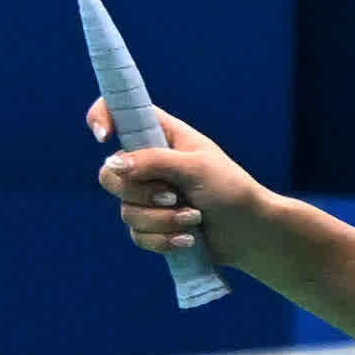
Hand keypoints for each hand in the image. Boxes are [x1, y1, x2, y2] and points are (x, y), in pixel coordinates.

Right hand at [93, 99, 292, 273]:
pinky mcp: (152, 225)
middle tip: (173, 197)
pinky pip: (137, 234)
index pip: (121, 114)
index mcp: (163, 136)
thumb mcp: (196, 167)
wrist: (251, 232)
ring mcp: (148, 196)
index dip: (103, 117)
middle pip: (110, 174)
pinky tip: (189, 239)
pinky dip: (162, 239)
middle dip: (141, 193)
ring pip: (126, 210)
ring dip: (162, 220)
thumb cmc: (231, 190)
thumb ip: (155, 161)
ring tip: (195, 218)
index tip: (104, 137)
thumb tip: (112, 163)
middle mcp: (150, 164)